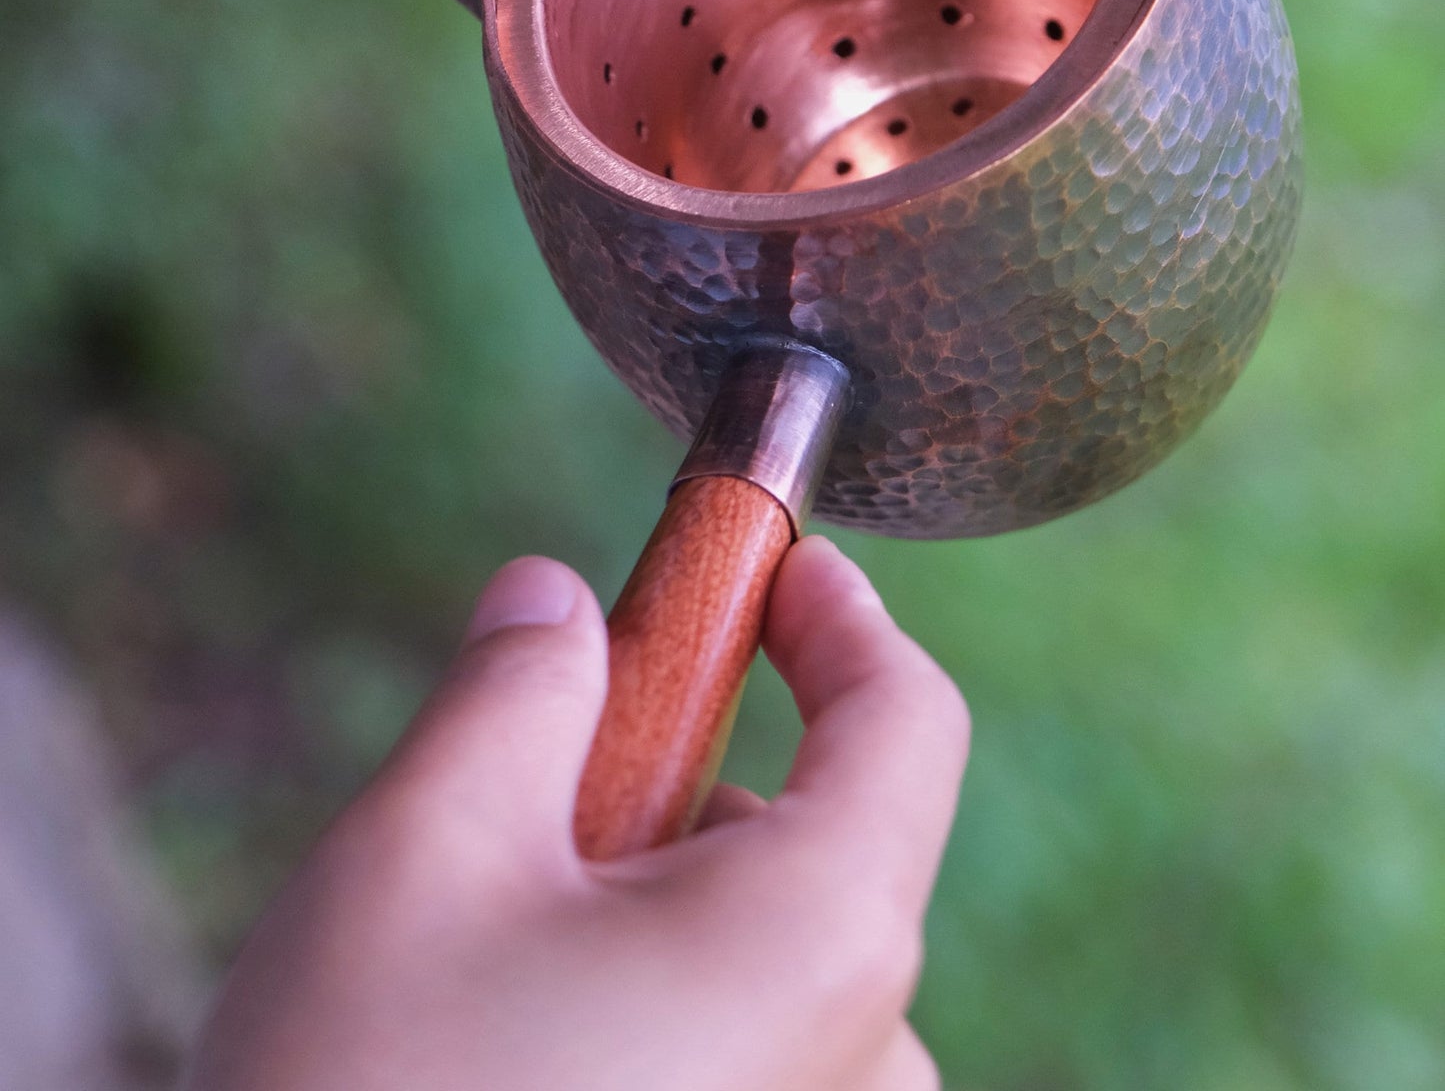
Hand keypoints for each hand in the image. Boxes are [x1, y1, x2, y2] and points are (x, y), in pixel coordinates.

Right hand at [188, 537, 968, 1090]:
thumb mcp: (425, 849)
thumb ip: (514, 690)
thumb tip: (551, 601)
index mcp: (824, 942)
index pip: (907, 725)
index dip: (843, 619)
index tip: (772, 563)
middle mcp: (865, 1070)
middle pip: (825, 854)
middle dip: (695, 789)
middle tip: (537, 794)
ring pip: (776, 975)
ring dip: (664, 919)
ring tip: (501, 961)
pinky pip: (754, 1073)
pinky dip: (668, 1021)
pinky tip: (529, 1059)